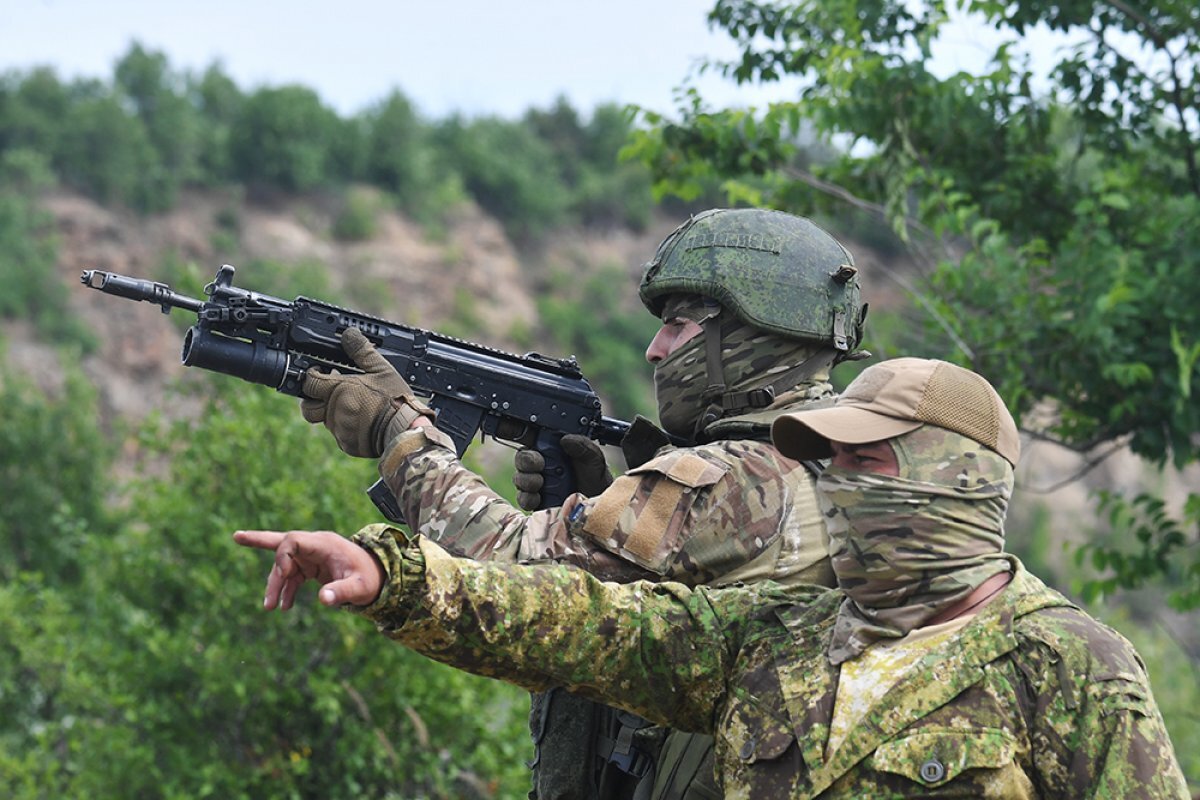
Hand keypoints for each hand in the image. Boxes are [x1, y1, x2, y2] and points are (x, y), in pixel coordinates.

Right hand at [233, 529, 384, 609]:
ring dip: (275, 584)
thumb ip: (342, 592)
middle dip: (259, 540)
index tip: (284, 576)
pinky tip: (284, 607)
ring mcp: (313, 556)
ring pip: (285, 565)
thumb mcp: (360, 588)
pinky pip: (292, 576)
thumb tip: (323, 599)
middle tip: (237, 537)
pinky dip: (286, 590)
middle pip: (283, 543)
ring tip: (269, 607)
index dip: (282, 556)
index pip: (293, 540)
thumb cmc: (370, 579)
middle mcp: (316, 546)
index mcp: (325, 544)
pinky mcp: (313, 567)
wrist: (380, 578)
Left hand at [300, 327, 430, 457]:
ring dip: (333, 413)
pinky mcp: (347, 444)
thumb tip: (349, 334)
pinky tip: (362, 422)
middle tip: (327, 393)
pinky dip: (346, 428)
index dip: (311, 376)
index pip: (309, 383)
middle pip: (308, 406)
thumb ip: (362, 352)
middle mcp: (334, 411)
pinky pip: (339, 435)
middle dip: (313, 399)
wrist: (405, 430)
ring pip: (325, 420)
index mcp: (340, 390)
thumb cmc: (395, 400)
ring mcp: (339, 429)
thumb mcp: (382, 370)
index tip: (319, 373)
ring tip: (352, 406)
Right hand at [512, 434, 613, 510]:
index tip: (535, 448)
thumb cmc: (596, 478)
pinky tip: (538, 498)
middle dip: (527, 462)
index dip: (525, 440)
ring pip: (519, 478)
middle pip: (521, 459)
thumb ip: (583, 446)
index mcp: (552, 449)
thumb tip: (566, 440)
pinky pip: (523, 499)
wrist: (600, 506)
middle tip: (539, 465)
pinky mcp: (535, 502)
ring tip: (540, 483)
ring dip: (527, 480)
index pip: (531, 440)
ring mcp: (536, 484)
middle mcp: (541, 465)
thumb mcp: (594, 458)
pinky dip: (528, 498)